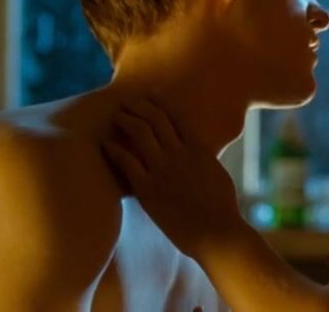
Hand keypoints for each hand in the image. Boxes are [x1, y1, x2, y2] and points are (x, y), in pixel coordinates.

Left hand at [101, 99, 241, 258]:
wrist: (216, 233)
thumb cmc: (222, 208)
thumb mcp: (217, 173)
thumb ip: (204, 158)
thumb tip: (198, 151)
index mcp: (199, 149)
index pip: (177, 117)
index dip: (161, 103)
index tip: (150, 96)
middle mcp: (180, 154)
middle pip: (155, 119)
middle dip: (139, 106)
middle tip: (128, 102)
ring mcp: (163, 170)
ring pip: (140, 133)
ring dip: (127, 120)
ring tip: (117, 116)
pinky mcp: (148, 189)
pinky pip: (126, 162)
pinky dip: (114, 149)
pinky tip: (106, 144)